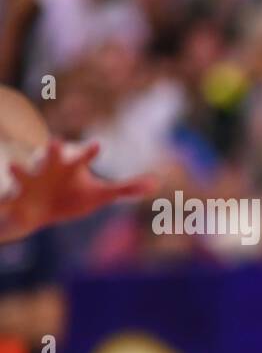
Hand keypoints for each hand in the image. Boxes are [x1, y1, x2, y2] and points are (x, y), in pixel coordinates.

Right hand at [1, 140, 153, 242]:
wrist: (39, 212)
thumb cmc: (72, 196)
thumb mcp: (99, 194)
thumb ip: (126, 188)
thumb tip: (156, 183)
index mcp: (70, 167)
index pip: (82, 158)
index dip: (89, 153)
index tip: (98, 146)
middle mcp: (49, 170)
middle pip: (52, 159)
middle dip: (53, 150)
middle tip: (56, 141)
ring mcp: (31, 182)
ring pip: (24, 175)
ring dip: (18, 170)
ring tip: (12, 166)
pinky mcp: (16, 197)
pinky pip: (6, 199)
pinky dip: (3, 201)